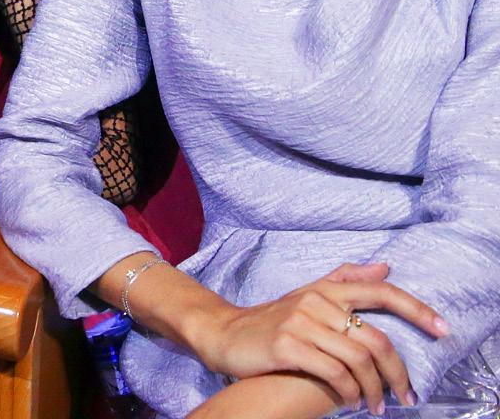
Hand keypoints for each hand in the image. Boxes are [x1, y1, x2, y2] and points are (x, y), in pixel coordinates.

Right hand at [190, 262, 445, 414]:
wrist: (227, 334)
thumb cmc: (273, 320)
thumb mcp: (309, 295)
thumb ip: (345, 279)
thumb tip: (385, 265)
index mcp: (326, 289)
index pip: (380, 292)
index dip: (416, 309)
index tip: (443, 329)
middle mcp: (316, 301)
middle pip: (376, 338)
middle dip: (399, 373)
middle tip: (406, 397)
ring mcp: (300, 322)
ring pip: (358, 360)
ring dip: (375, 392)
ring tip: (377, 408)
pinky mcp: (286, 345)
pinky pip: (334, 373)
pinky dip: (350, 393)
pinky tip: (351, 402)